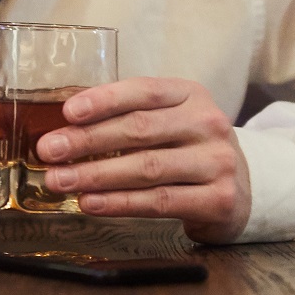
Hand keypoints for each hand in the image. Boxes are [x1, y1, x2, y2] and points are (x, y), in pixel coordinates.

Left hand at [36, 77, 251, 244]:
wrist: (245, 189)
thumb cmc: (189, 150)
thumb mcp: (170, 122)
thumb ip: (129, 117)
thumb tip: (64, 127)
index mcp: (191, 95)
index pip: (144, 91)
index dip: (104, 100)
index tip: (68, 112)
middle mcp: (208, 124)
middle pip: (140, 130)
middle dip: (87, 141)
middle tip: (49, 151)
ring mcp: (217, 162)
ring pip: (147, 168)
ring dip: (96, 175)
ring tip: (59, 181)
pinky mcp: (218, 199)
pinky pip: (159, 201)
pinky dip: (119, 203)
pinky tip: (90, 203)